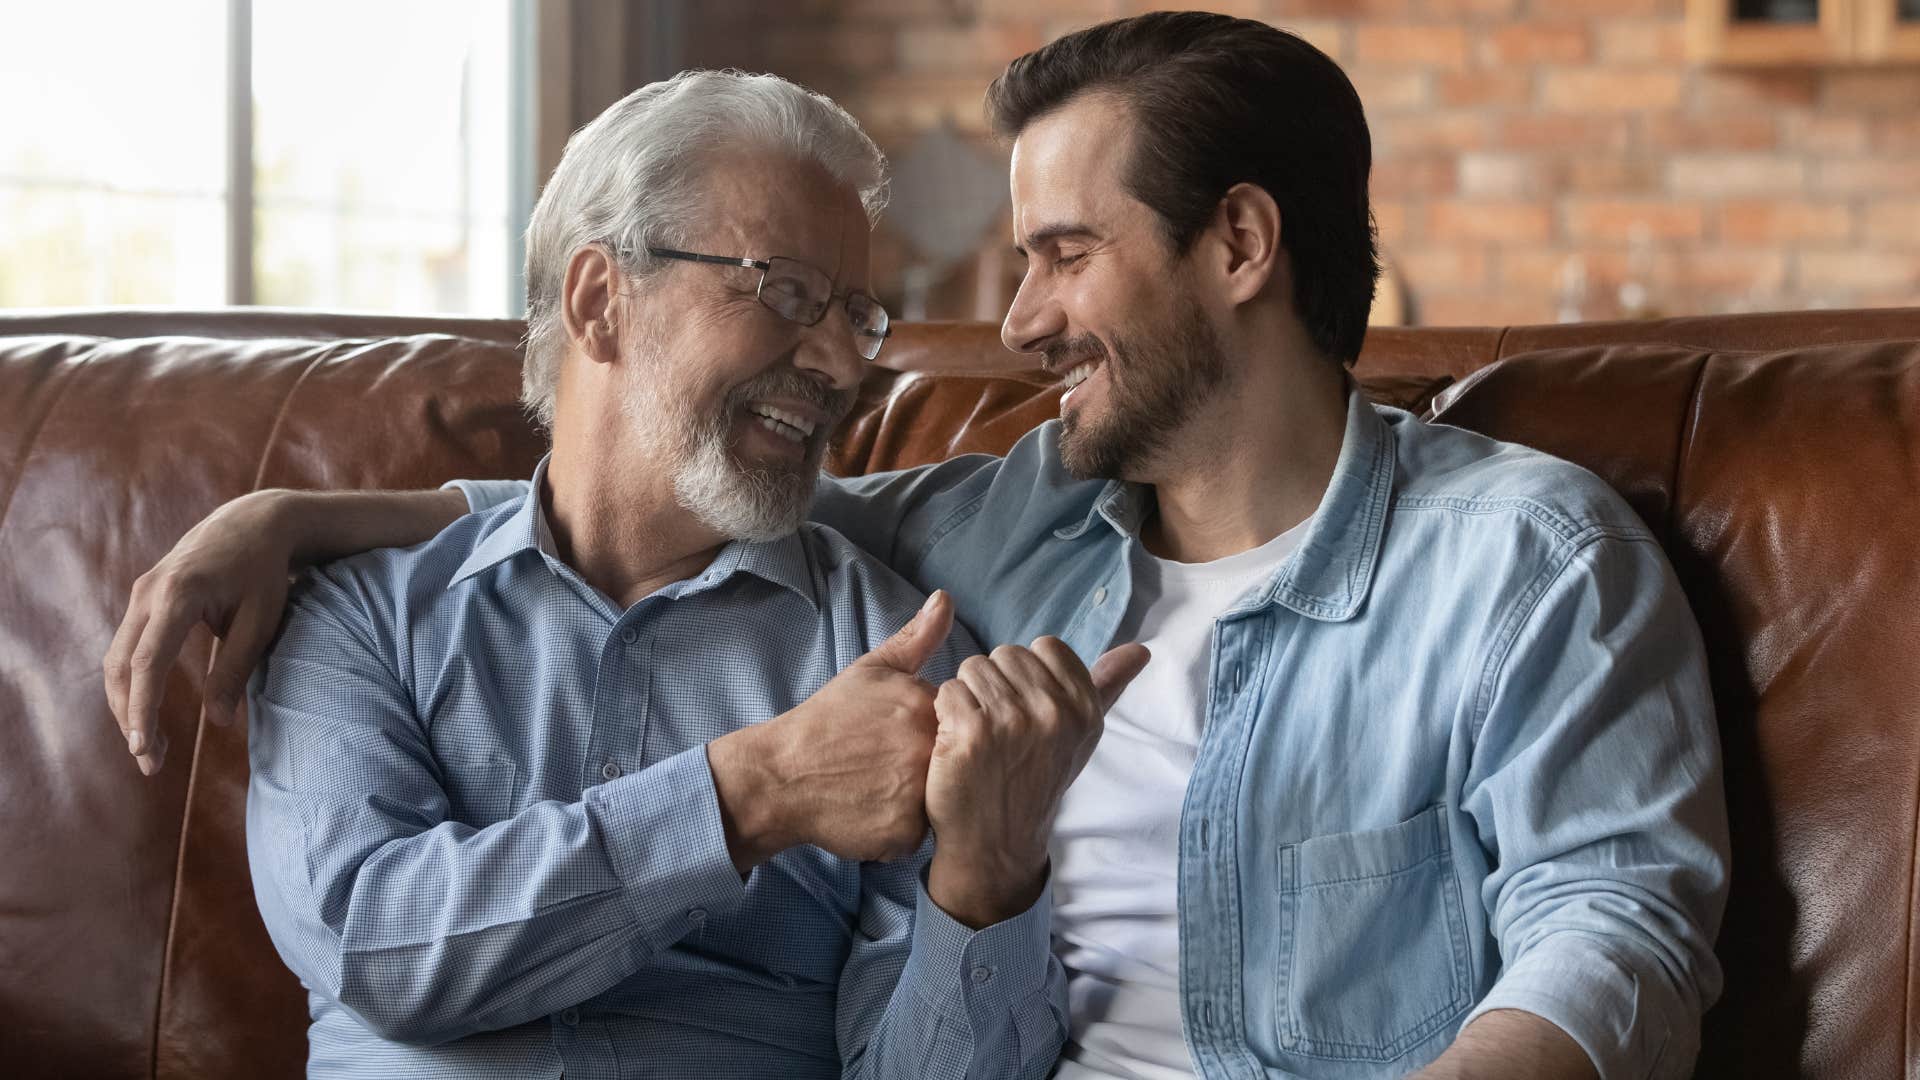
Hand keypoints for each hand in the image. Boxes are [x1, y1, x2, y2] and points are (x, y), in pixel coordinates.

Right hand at [103, 490, 297, 774]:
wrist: (255, 522)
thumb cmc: (265, 572)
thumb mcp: (261, 621)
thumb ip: (236, 669)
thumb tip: (220, 721)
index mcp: (179, 594)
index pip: (148, 662)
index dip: (143, 709)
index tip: (145, 749)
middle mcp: (149, 592)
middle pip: (121, 666)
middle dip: (130, 718)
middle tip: (151, 764)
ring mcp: (141, 592)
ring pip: (117, 660)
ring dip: (128, 706)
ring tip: (152, 749)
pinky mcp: (143, 598)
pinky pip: (127, 647)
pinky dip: (133, 684)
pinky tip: (148, 716)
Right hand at [709, 590, 955, 869]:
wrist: (780, 776)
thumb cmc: (827, 721)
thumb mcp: (871, 670)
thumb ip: (916, 639)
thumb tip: (945, 599)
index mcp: (926, 707)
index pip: (958, 725)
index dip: (930, 735)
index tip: (896, 738)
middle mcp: (928, 751)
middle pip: (952, 765)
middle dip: (926, 769)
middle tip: (885, 767)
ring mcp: (918, 796)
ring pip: (940, 802)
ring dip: (916, 800)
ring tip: (877, 787)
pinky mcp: (905, 834)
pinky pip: (919, 836)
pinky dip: (898, 829)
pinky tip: (870, 811)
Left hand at [924, 637, 1149, 926]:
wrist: (997, 843)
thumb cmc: (1037, 780)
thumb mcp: (1082, 735)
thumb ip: (1109, 686)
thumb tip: (1142, 649)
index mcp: (1085, 708)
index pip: (1046, 647)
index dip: (1028, 674)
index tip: (1027, 710)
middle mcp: (1055, 712)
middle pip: (1006, 654)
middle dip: (996, 684)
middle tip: (1001, 730)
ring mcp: (1012, 721)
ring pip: (973, 668)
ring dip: (968, 698)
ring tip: (979, 736)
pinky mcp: (971, 733)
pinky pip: (948, 691)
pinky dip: (945, 714)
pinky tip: (957, 744)